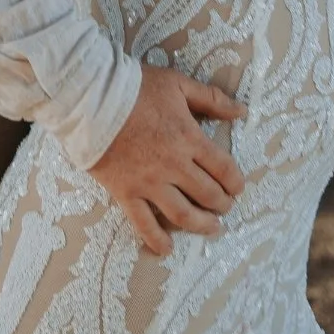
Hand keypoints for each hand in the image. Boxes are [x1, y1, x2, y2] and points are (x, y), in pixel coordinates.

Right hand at [88, 65, 246, 256]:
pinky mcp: (126, 193)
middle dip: (222, 204)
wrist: (92, 98)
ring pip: (183, 214)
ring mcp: (150, 183)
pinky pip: (144, 223)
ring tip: (211, 228)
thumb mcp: (178, 84)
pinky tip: (166, 249)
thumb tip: (241, 112)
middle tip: (225, 207)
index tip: (237, 187)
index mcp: (189, 139)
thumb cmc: (136, 88)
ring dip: (202, 225)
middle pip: (207, 194)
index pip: (223, 168)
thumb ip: (211, 99)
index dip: (235, 182)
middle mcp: (174, 166)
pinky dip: (157, 240)